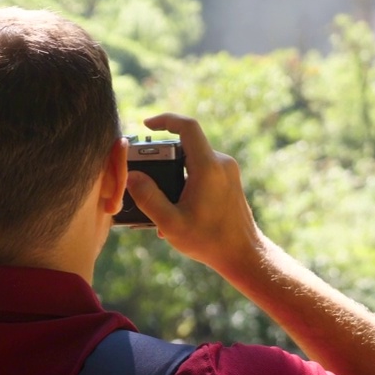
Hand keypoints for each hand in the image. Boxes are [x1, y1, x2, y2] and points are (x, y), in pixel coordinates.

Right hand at [126, 113, 262, 275]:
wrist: (244, 254)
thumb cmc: (210, 241)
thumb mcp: (171, 223)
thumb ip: (148, 198)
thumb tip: (130, 176)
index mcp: (208, 167)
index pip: (187, 127)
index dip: (165, 120)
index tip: (147, 124)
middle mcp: (221, 163)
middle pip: (185, 145)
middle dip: (161, 157)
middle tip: (144, 173)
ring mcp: (227, 172)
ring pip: (193, 160)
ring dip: (173, 173)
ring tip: (159, 200)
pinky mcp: (229, 181)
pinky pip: (202, 171)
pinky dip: (185, 181)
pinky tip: (175, 207)